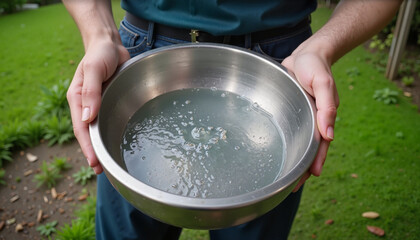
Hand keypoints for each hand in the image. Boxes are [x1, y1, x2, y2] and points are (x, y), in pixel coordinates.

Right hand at [67, 38, 129, 173]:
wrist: (110, 45)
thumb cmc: (100, 54)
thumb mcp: (94, 70)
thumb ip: (91, 92)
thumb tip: (88, 118)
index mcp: (77, 99)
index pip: (81, 128)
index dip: (88, 147)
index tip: (95, 163)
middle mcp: (87, 105)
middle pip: (89, 133)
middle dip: (95, 152)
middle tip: (103, 171)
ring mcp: (99, 105)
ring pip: (100, 129)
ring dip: (103, 145)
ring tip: (111, 163)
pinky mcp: (111, 102)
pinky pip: (110, 120)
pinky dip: (112, 132)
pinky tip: (119, 142)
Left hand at [282, 49, 338, 191]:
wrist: (306, 54)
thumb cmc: (315, 67)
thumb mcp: (323, 84)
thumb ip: (327, 108)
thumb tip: (329, 136)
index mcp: (322, 117)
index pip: (319, 146)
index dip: (315, 162)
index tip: (308, 178)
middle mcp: (312, 120)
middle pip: (308, 148)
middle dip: (301, 167)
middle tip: (290, 186)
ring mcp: (301, 116)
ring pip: (297, 141)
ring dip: (292, 157)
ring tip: (283, 175)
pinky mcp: (290, 110)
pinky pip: (288, 129)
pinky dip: (285, 140)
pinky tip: (277, 149)